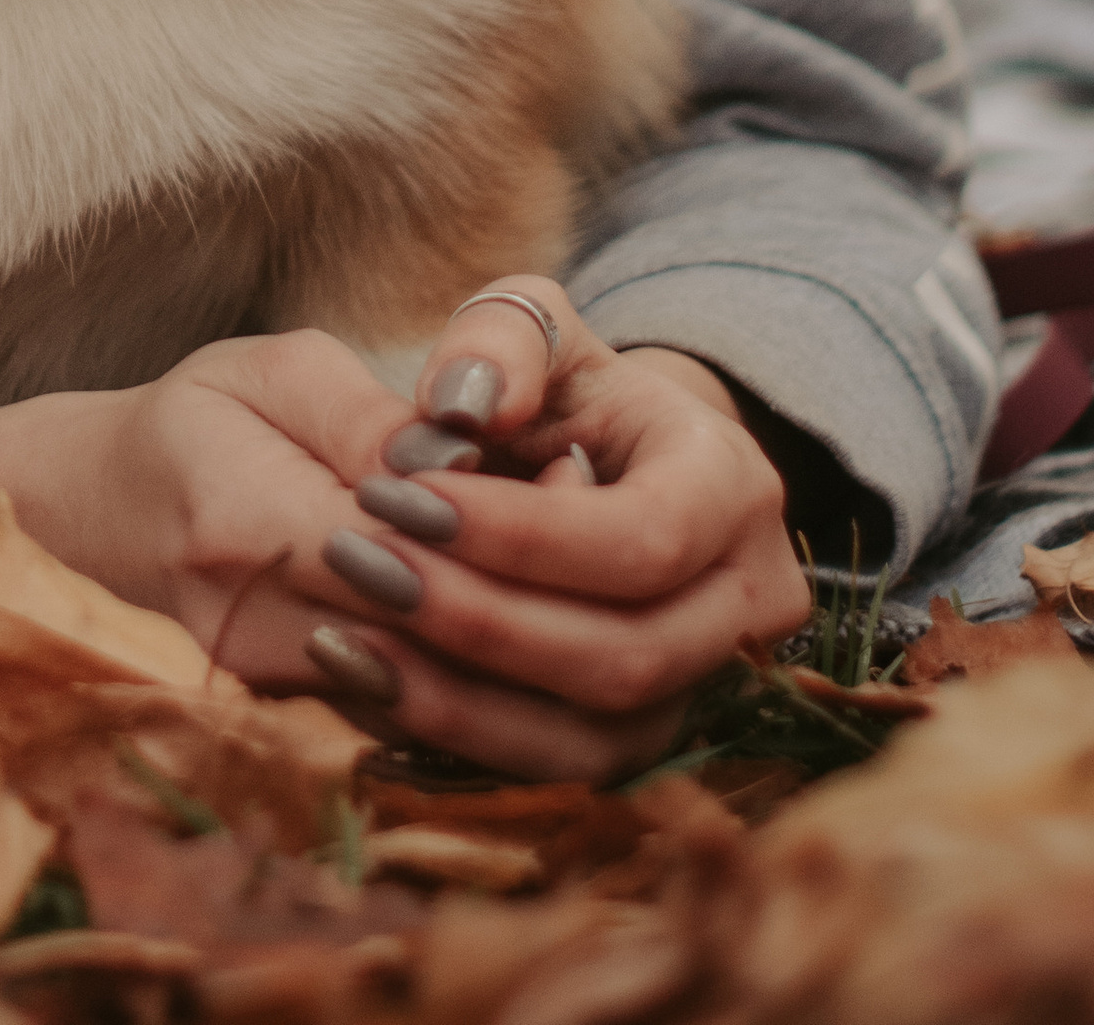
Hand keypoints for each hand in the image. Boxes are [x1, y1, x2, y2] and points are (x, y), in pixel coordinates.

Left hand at [295, 276, 810, 781]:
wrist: (604, 455)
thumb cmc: (560, 384)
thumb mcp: (533, 328)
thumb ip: (500, 340)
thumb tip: (463, 405)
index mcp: (730, 485)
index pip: (644, 538)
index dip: (521, 532)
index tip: (399, 494)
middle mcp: (748, 599)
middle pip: (626, 653)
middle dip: (482, 618)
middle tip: (359, 560)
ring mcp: (708, 682)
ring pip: (597, 734)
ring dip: (460, 693)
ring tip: (346, 631)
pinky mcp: (648, 735)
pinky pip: (559, 766)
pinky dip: (459, 731)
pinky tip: (365, 675)